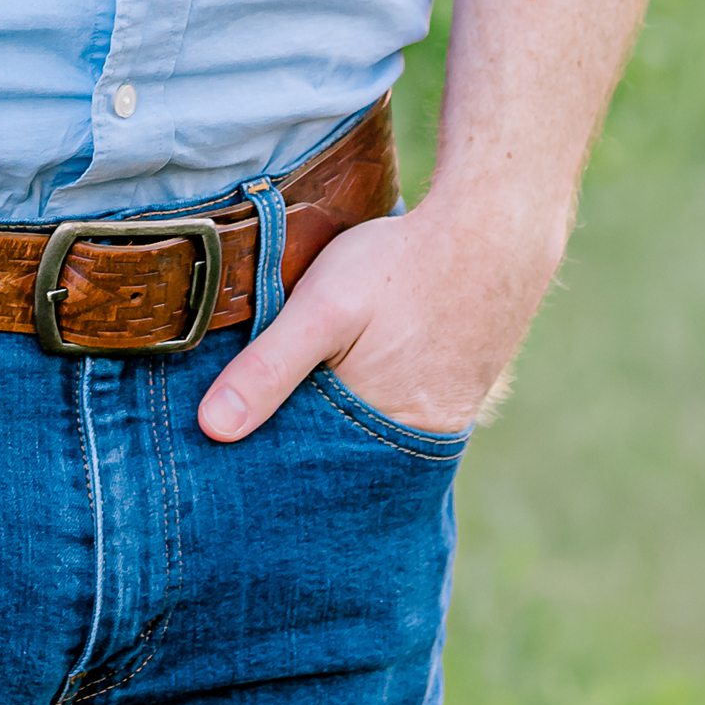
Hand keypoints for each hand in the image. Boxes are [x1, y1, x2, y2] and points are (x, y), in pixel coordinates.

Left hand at [196, 186, 570, 445]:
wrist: (493, 233)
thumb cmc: (401, 267)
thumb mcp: (322, 308)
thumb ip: (268, 367)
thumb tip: (212, 430)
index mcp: (377, 435)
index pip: (306, 471)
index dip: (265, 457)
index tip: (223, 452)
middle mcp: (413, 444)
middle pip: (337, 460)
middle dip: (297, 448)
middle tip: (251, 428)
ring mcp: (440, 422)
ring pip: (365, 438)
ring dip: (332, 424)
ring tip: (300, 395)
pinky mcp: (453, 396)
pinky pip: (396, 416)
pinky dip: (366, 404)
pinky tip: (350, 376)